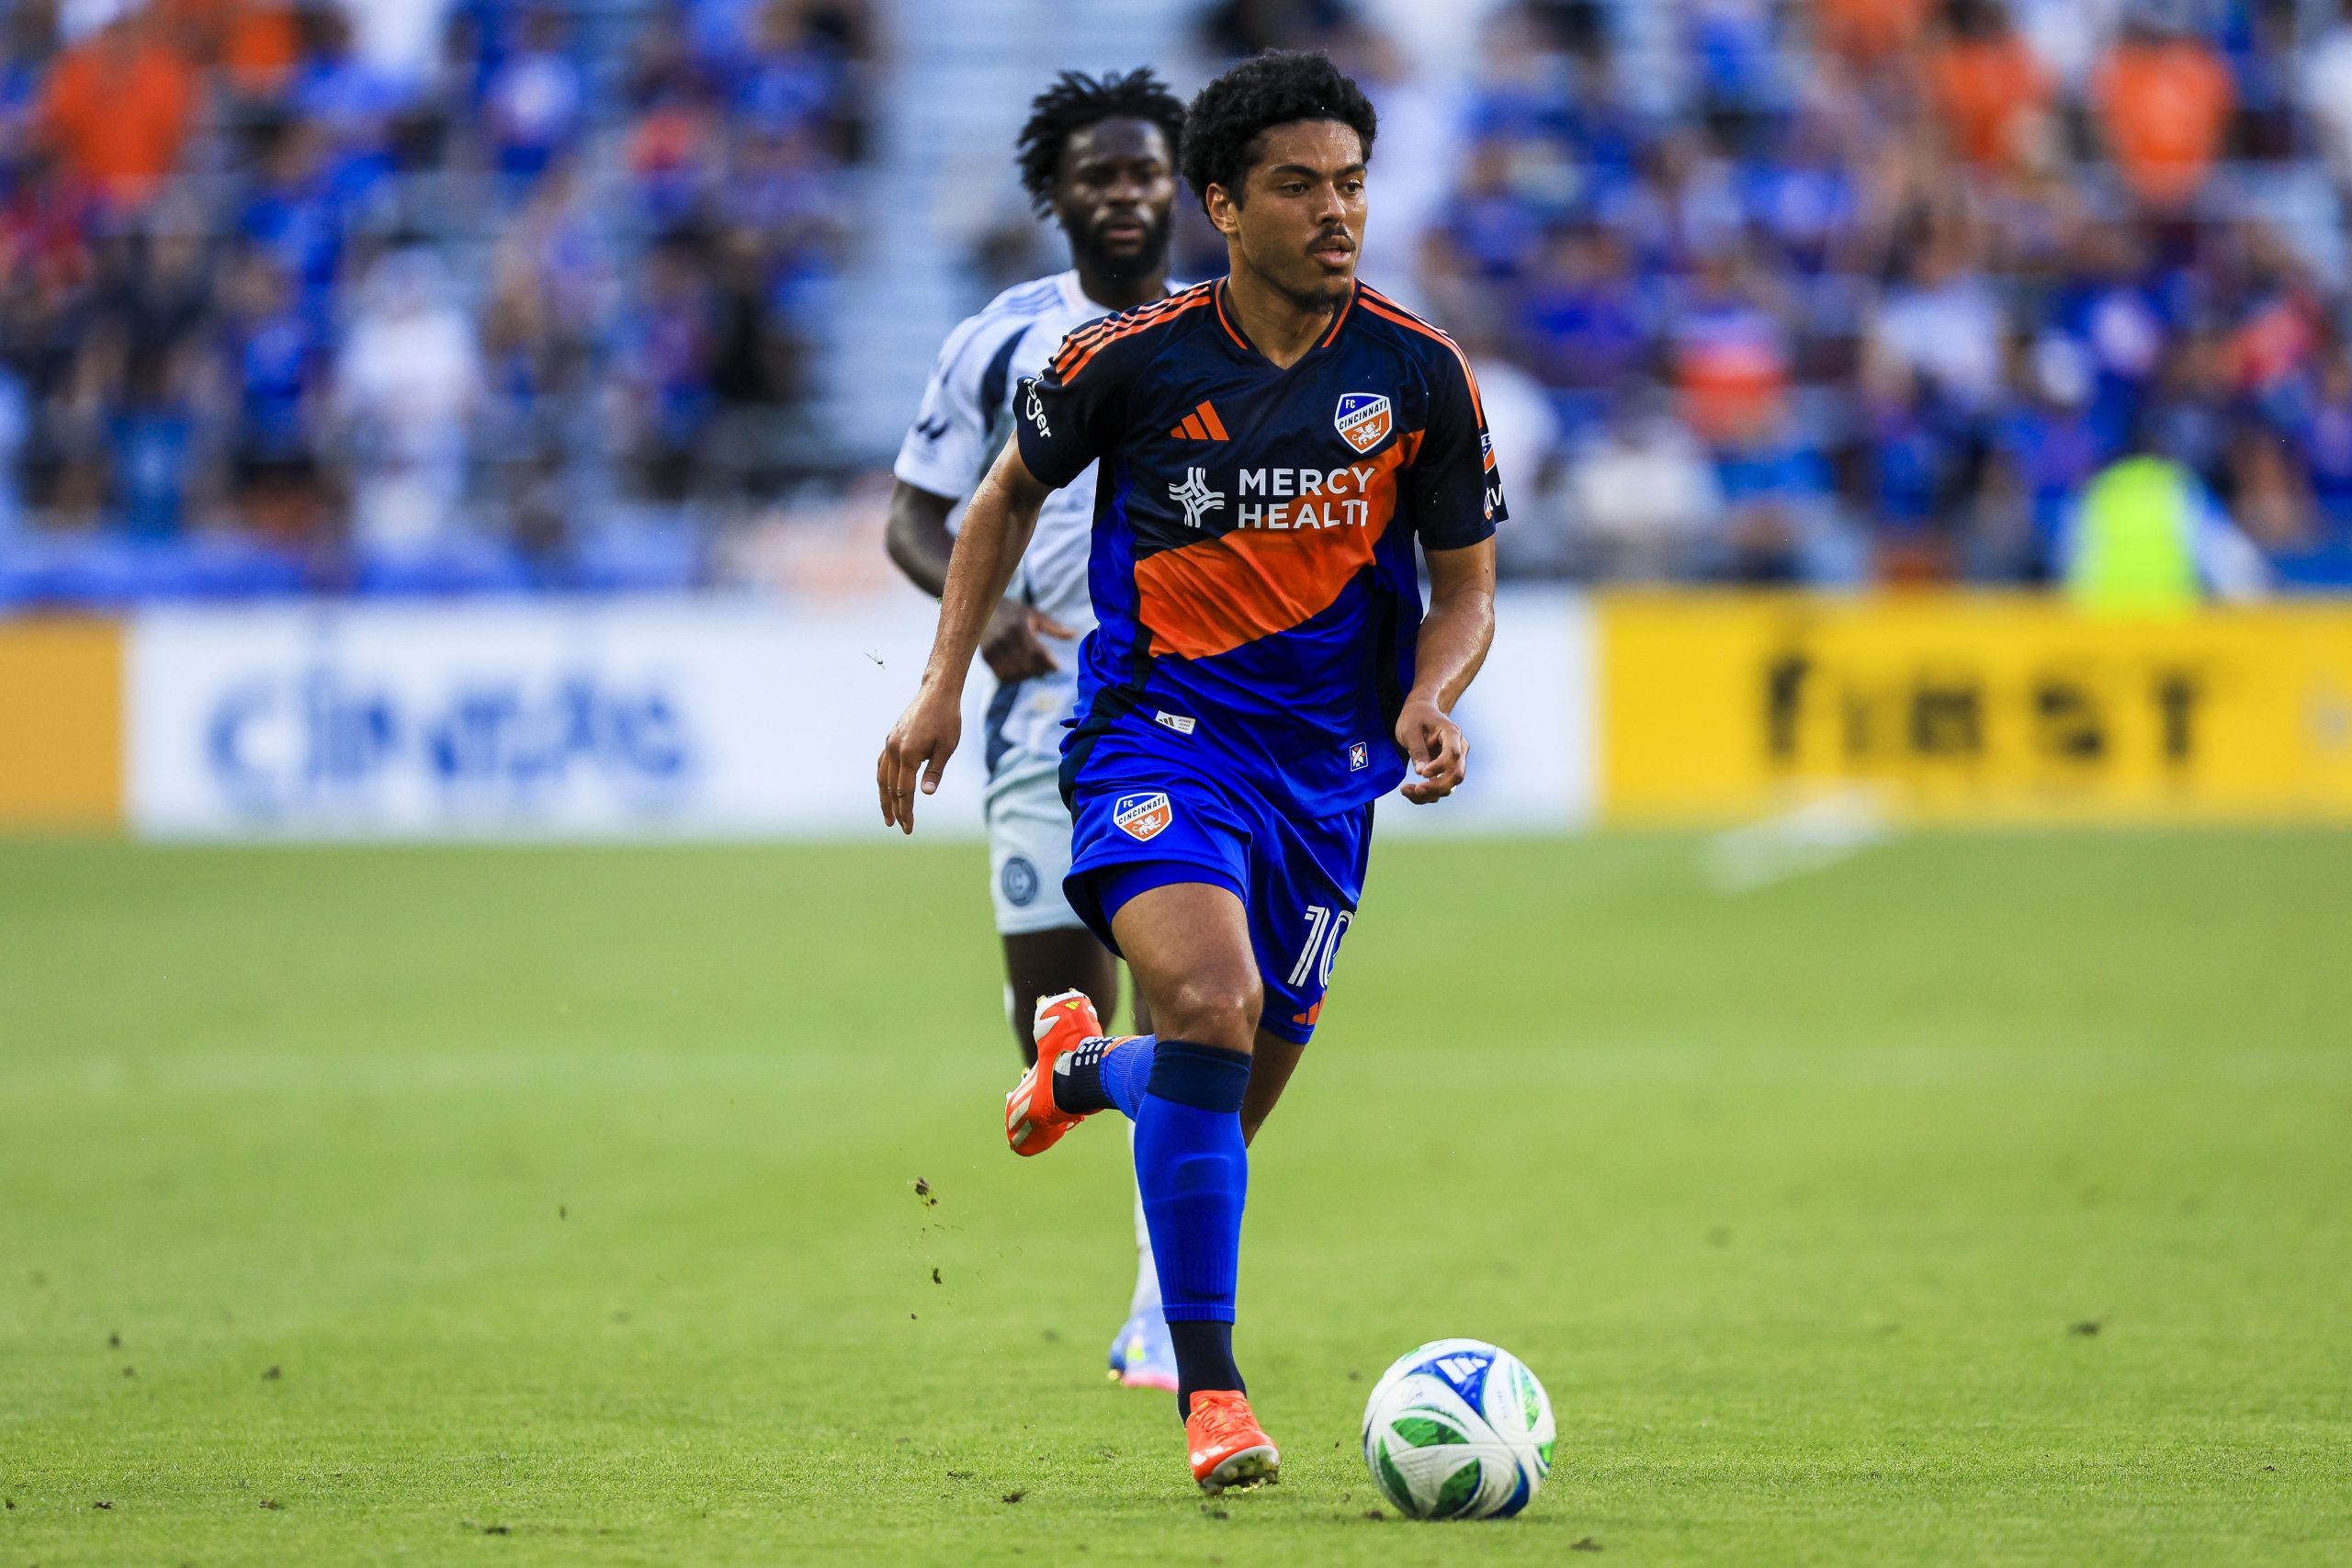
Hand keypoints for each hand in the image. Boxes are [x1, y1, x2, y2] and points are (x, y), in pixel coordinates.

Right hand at [878, 680, 963, 832]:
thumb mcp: (947, 747)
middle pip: (889, 787)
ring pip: (881, 776)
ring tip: (888, 814)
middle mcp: (893, 749)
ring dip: (883, 796)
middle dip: (894, 809)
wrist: (937, 692)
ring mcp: (889, 743)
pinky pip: (882, 763)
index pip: (904, 791)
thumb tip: (926, 794)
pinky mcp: (891, 738)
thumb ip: (935, 771)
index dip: (906, 811)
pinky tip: (886, 788)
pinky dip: (882, 779)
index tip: (908, 828)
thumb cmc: (947, 719)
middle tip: (897, 826)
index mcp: (908, 753)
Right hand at [979, 601, 1077, 683]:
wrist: (983, 609)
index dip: (1048, 662)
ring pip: (1015, 673)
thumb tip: (1075, 634)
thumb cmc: (1015, 612)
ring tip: (1035, 670)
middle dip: (1040, 670)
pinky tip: (1021, 672)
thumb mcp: (1035, 615)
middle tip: (1047, 670)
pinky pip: (1003, 676)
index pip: (1036, 652)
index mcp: (1018, 628)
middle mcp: (1004, 640)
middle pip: (1026, 665)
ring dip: (1028, 676)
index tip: (1056, 667)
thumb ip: (1054, 627)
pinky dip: (1014, 678)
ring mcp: (993, 650)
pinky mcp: (986, 658)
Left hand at [1395, 695, 1467, 804]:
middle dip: (1437, 786)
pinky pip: (1441, 788)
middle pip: (1456, 774)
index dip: (1439, 766)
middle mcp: (1459, 749)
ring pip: (1450, 786)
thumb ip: (1417, 750)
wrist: (1420, 711)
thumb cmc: (1415, 717)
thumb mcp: (1410, 730)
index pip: (1452, 754)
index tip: (1423, 773)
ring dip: (1430, 793)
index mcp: (1452, 733)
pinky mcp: (1446, 771)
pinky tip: (1410, 791)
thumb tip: (1422, 773)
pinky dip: (1427, 794)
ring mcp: (1455, 762)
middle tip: (1415, 789)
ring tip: (1405, 790)